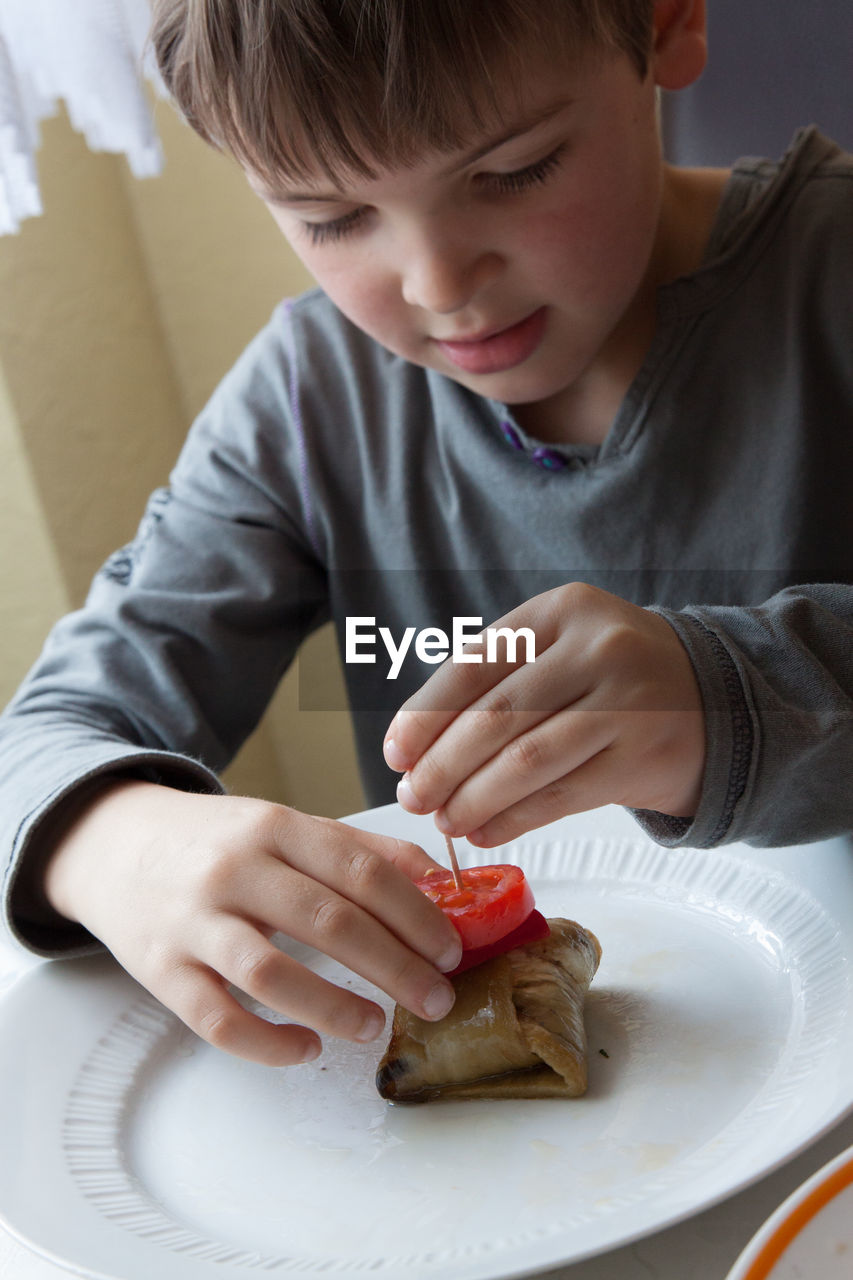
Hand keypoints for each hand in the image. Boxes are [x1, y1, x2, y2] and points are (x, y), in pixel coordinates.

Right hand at [42, 781, 460, 1064]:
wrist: (113, 844)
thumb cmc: (215, 841)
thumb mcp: (284, 825)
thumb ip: (359, 850)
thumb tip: (439, 882)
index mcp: (275, 827)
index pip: (361, 871)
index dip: (416, 914)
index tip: (450, 950)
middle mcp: (235, 870)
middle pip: (330, 922)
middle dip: (396, 967)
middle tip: (437, 999)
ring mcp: (193, 921)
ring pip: (272, 975)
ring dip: (336, 1008)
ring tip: (376, 1026)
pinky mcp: (160, 970)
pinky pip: (217, 1019)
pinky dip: (268, 1044)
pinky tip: (306, 1050)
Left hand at [383, 583, 705, 844]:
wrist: (715, 698)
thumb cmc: (610, 677)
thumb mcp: (559, 648)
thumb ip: (495, 682)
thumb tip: (414, 750)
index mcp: (561, 610)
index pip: (473, 665)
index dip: (425, 715)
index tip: (395, 754)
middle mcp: (597, 648)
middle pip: (496, 717)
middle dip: (442, 766)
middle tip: (414, 798)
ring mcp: (628, 702)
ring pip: (527, 762)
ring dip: (474, 799)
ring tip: (446, 820)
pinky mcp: (644, 756)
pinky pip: (563, 797)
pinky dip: (515, 819)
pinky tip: (487, 830)